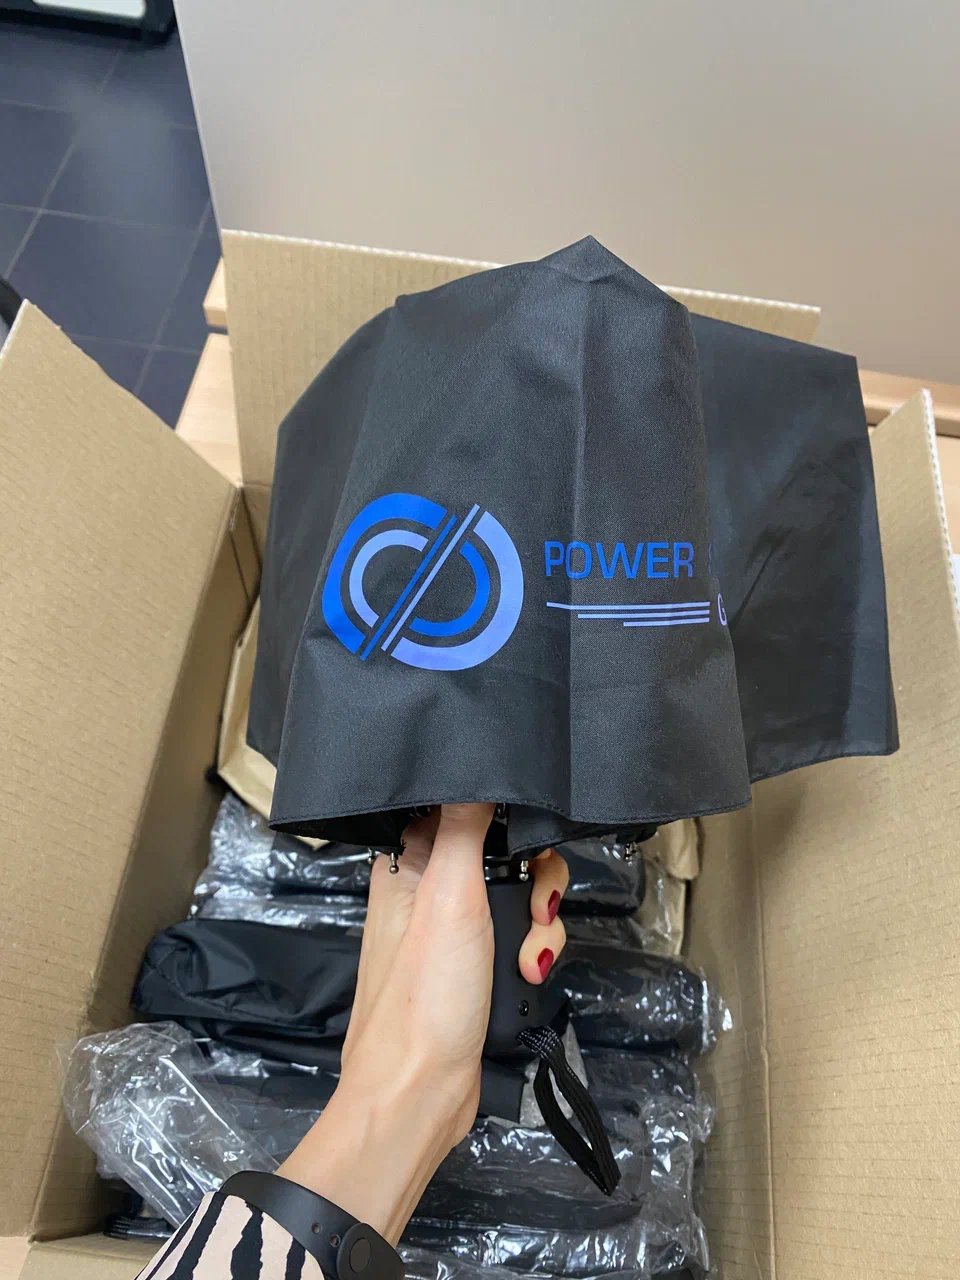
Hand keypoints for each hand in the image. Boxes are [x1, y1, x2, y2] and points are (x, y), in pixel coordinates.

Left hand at [276, 803, 568, 1243]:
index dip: (501, 813)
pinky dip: (534, 953)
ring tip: (533, 956)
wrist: (419, 1095)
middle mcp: (429, 889)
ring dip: (541, 922)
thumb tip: (474, 762)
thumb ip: (462, 825)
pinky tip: (530, 974)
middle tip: (538, 909)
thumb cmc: (424, 995)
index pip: (460, 806)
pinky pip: (520, 938)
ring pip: (520, 896)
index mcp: (408, 862)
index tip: (527, 832)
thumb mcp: (447, 895)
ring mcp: (455, 931)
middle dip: (536, 880)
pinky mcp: (477, 966)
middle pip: (504, 850)